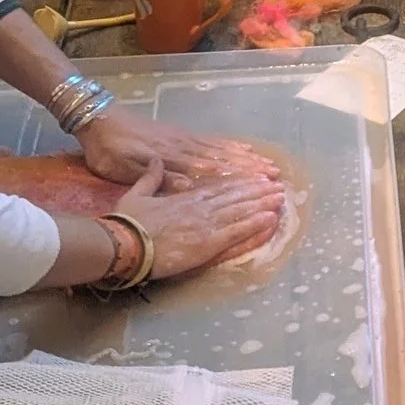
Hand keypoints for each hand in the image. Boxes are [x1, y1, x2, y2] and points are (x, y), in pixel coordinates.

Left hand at [78, 110, 263, 189]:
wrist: (98, 118)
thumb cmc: (108, 150)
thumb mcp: (124, 170)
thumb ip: (155, 178)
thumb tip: (187, 187)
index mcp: (171, 159)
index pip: (210, 171)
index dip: (235, 179)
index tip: (258, 186)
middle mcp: (183, 147)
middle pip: (222, 160)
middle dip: (249, 170)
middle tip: (274, 177)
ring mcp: (184, 139)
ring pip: (221, 150)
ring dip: (245, 158)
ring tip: (267, 164)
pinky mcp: (180, 134)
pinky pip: (211, 140)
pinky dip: (230, 145)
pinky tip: (243, 147)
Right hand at [112, 158, 289, 279]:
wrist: (123, 244)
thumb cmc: (126, 223)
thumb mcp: (135, 195)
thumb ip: (150, 178)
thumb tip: (156, 161)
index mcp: (184, 198)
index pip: (218, 187)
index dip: (239, 182)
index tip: (255, 178)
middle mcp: (199, 208)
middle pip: (235, 197)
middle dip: (258, 191)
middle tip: (278, 186)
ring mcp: (206, 225)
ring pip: (241, 211)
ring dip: (263, 204)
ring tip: (281, 199)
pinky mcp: (208, 243)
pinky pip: (237, 232)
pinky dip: (256, 224)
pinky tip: (271, 219)